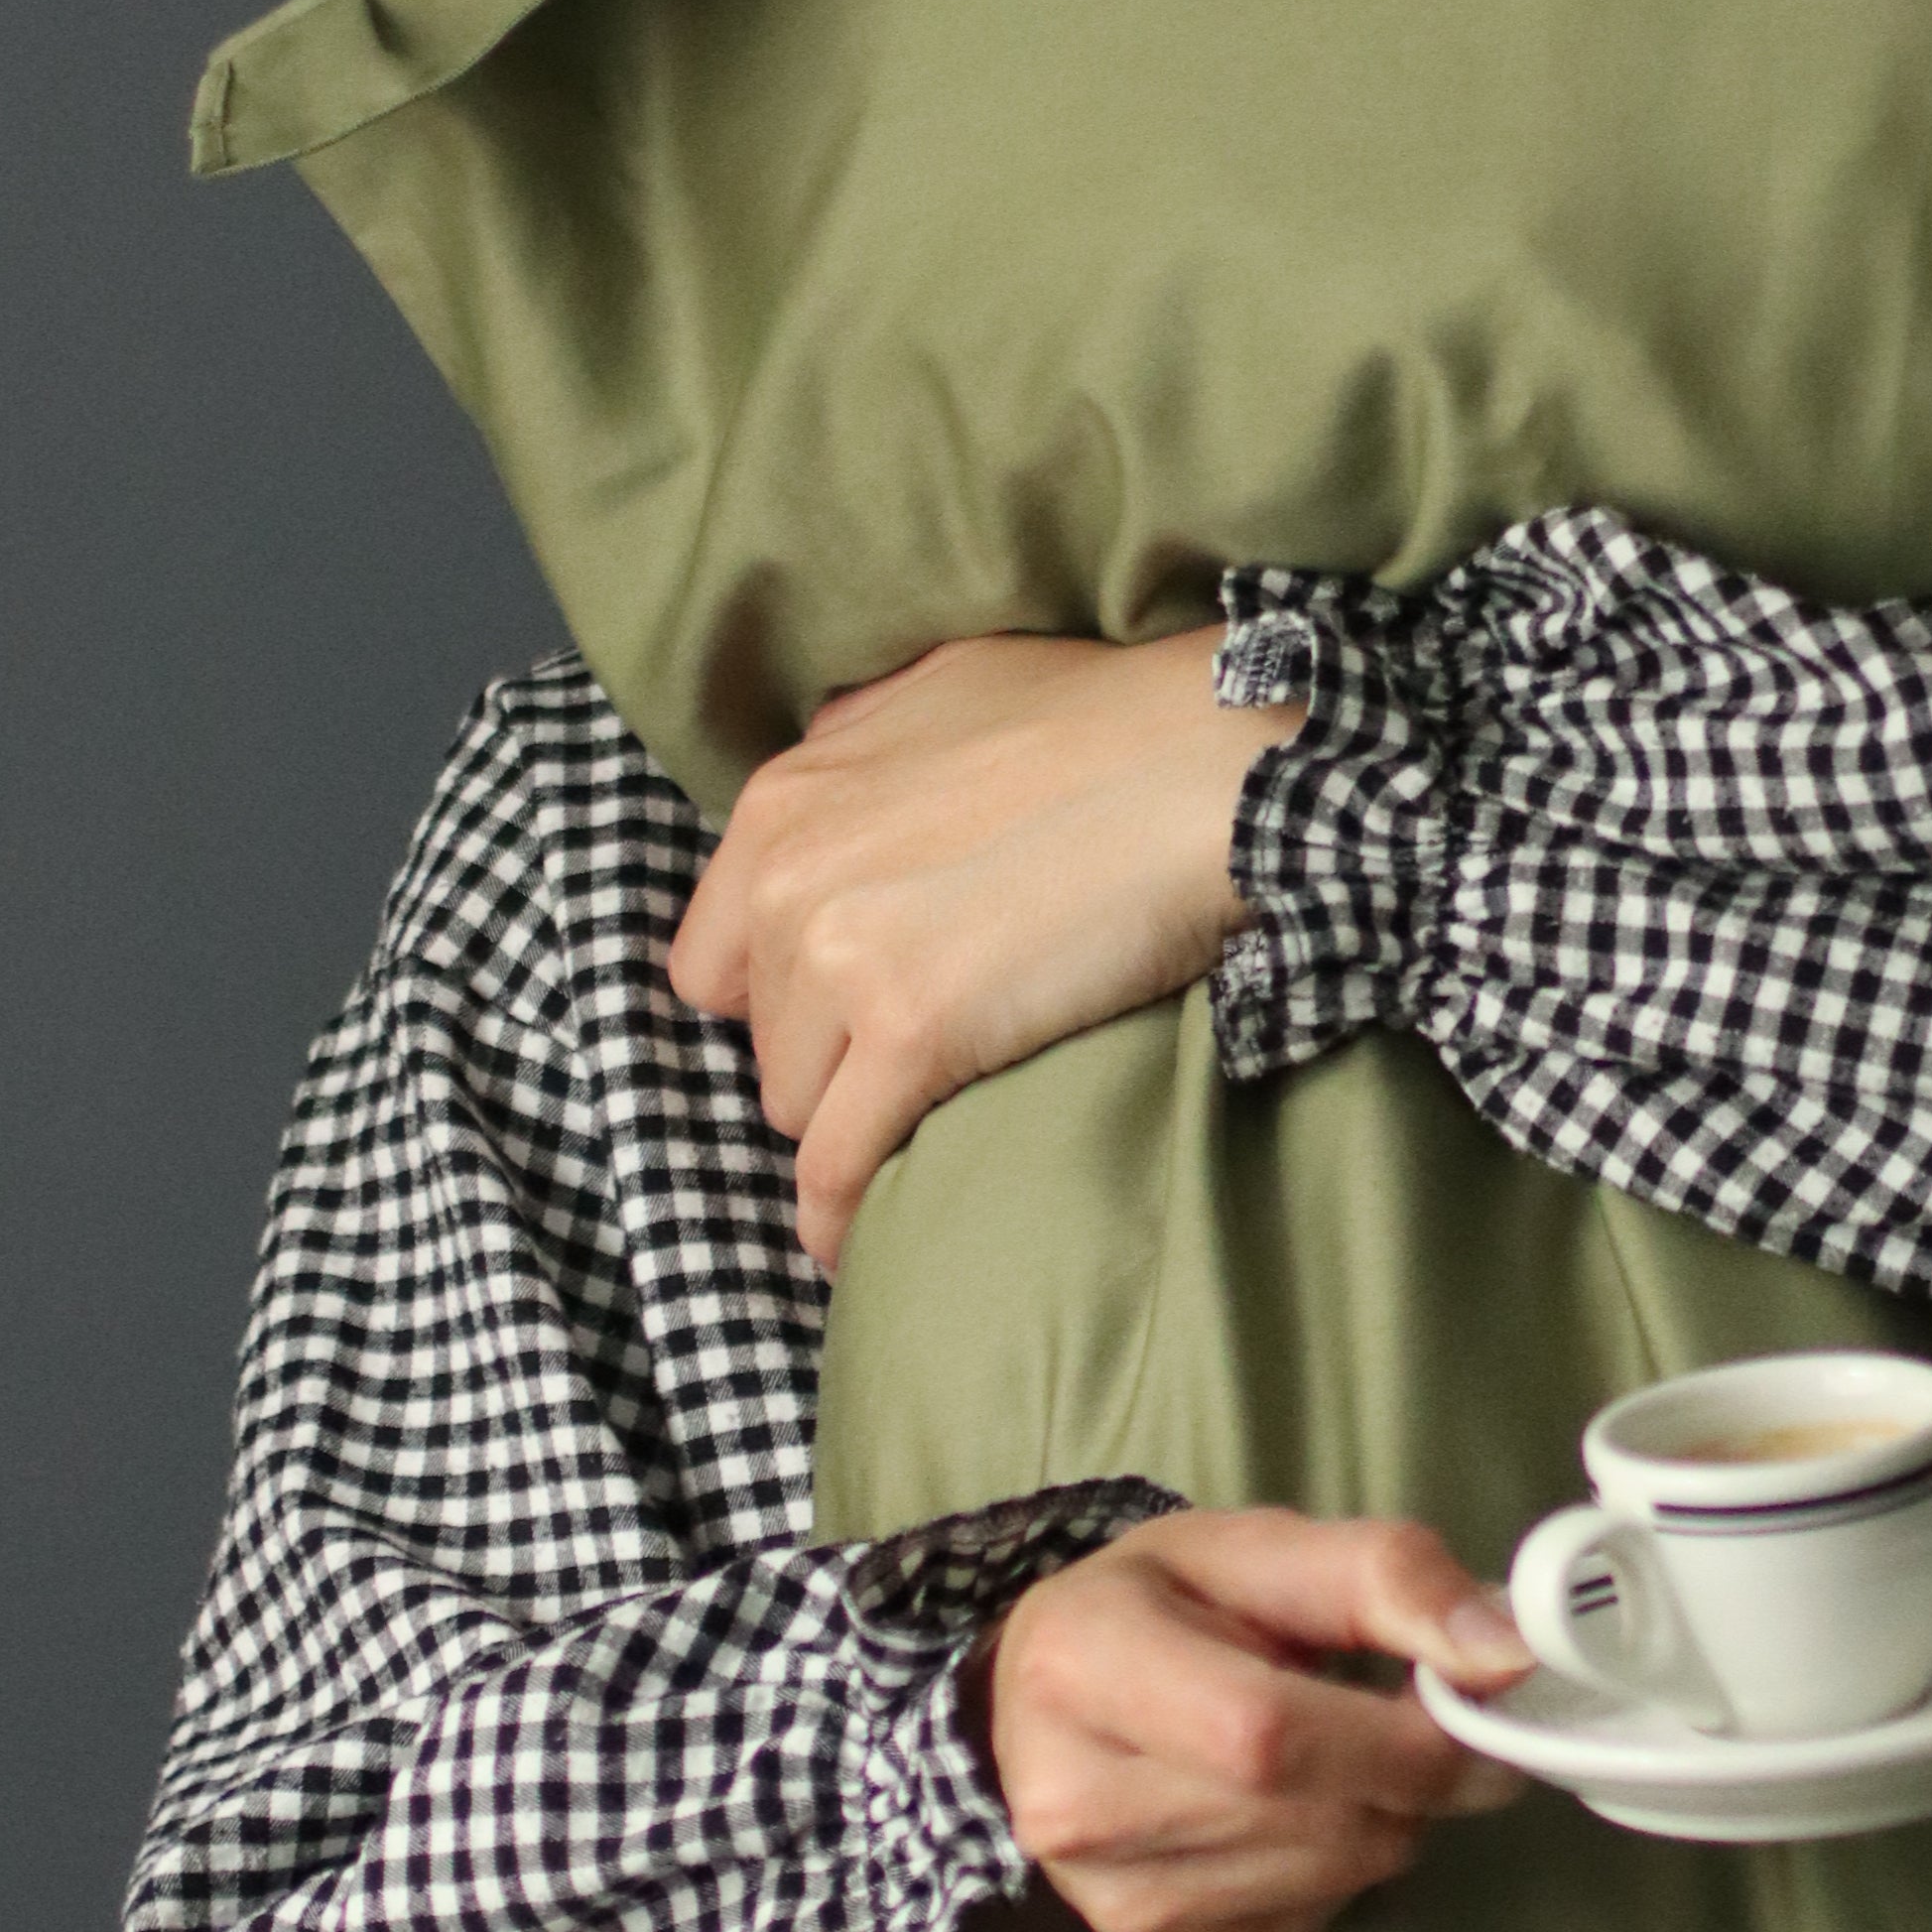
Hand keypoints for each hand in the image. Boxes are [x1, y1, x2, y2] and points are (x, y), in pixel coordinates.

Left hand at [668, 627, 1290, 1265]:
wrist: (1216, 767)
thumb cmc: (1112, 724)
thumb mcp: (950, 690)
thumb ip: (866, 746)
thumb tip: (839, 773)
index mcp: (785, 803)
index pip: (715, 960)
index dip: (783, 1000)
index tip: (843, 1021)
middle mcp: (787, 875)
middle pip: (762, 1041)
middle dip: (827, 1064)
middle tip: (918, 1065)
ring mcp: (842, 954)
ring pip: (798, 1108)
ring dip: (857, 1122)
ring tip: (931, 1123)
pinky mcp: (912, 1029)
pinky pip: (837, 1168)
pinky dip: (844, 1214)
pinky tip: (859, 1241)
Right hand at [974, 1508, 1531, 1931]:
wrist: (1054, 1702)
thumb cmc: (1163, 1607)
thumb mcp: (1257, 1547)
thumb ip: (1383, 1576)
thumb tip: (1503, 1653)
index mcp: (1082, 1664)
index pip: (1266, 1733)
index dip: (1399, 1733)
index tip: (1476, 1702)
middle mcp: (1074, 1799)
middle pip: (1313, 1817)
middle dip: (1414, 1773)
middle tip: (1438, 1724)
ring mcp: (1113, 1895)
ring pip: (1333, 1875)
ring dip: (1391, 1816)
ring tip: (1356, 1753)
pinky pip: (1318, 1919)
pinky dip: (1350, 1863)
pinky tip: (1310, 1807)